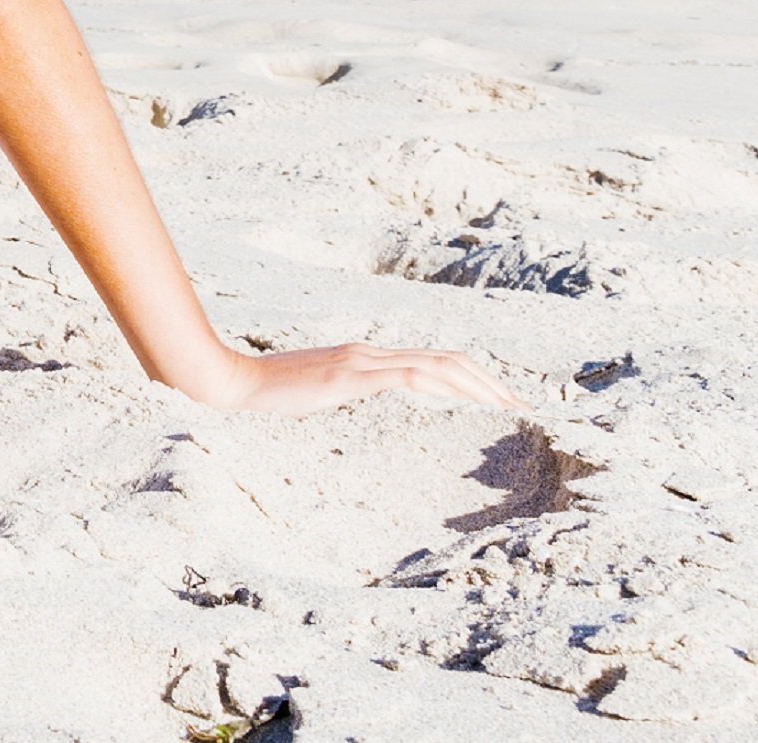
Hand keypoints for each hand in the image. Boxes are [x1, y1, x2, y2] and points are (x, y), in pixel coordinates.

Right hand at [175, 339, 523, 414]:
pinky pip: (412, 374)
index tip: (500, 399)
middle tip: (522, 404)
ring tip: (510, 405)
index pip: (431, 360)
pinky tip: (467, 399)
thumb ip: (343, 392)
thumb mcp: (316, 393)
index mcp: (365, 357)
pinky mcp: (353, 374)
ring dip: (480, 384)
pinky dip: (447, 383)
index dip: (471, 376)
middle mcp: (371, 352)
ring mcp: (363, 361)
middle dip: (489, 381)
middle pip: (447, 358)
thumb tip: (360, 404)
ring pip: (439, 363)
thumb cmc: (268, 393)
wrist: (235, 383)